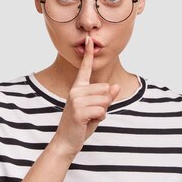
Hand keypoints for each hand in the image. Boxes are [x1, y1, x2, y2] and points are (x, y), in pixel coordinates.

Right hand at [52, 36, 120, 157]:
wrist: (66, 141)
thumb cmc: (81, 125)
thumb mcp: (96, 109)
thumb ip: (105, 98)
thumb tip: (115, 86)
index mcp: (78, 88)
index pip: (85, 68)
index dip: (88, 54)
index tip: (90, 39)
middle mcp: (75, 91)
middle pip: (105, 89)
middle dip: (104, 104)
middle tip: (91, 114)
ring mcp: (76, 100)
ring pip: (105, 100)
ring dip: (102, 112)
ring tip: (89, 118)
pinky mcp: (78, 111)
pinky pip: (101, 111)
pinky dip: (99, 119)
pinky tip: (88, 123)